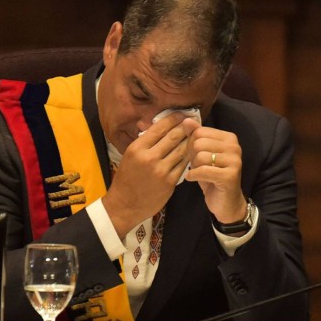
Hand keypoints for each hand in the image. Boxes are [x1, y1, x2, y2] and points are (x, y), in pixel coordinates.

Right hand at [102, 113, 197, 235]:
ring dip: (190, 141)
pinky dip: (189, 157)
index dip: (173, 119)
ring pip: (181, 150)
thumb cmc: (126, 179)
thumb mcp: (129, 156)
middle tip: (193, 122)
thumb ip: (143, 141)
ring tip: (196, 135)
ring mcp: (161, 170)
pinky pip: (183, 165)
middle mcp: (149, 157)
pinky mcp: (170, 182)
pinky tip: (192, 152)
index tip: (181, 115)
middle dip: (185, 127)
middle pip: (173, 137)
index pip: (159, 128)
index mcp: (137, 148)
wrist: (125, 205)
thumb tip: (154, 123)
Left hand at [185, 126, 247, 223]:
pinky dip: (194, 175)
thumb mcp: (202, 154)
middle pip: (198, 143)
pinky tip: (194, 179)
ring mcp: (234, 161)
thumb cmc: (212, 177)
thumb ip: (195, 136)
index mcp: (229, 137)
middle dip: (192, 156)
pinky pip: (203, 170)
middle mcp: (234, 146)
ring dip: (194, 167)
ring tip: (199, 173)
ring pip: (200, 156)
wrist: (226, 203)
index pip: (199, 131)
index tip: (195, 156)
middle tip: (197, 166)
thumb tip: (186, 119)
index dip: (191, 144)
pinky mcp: (230, 176)